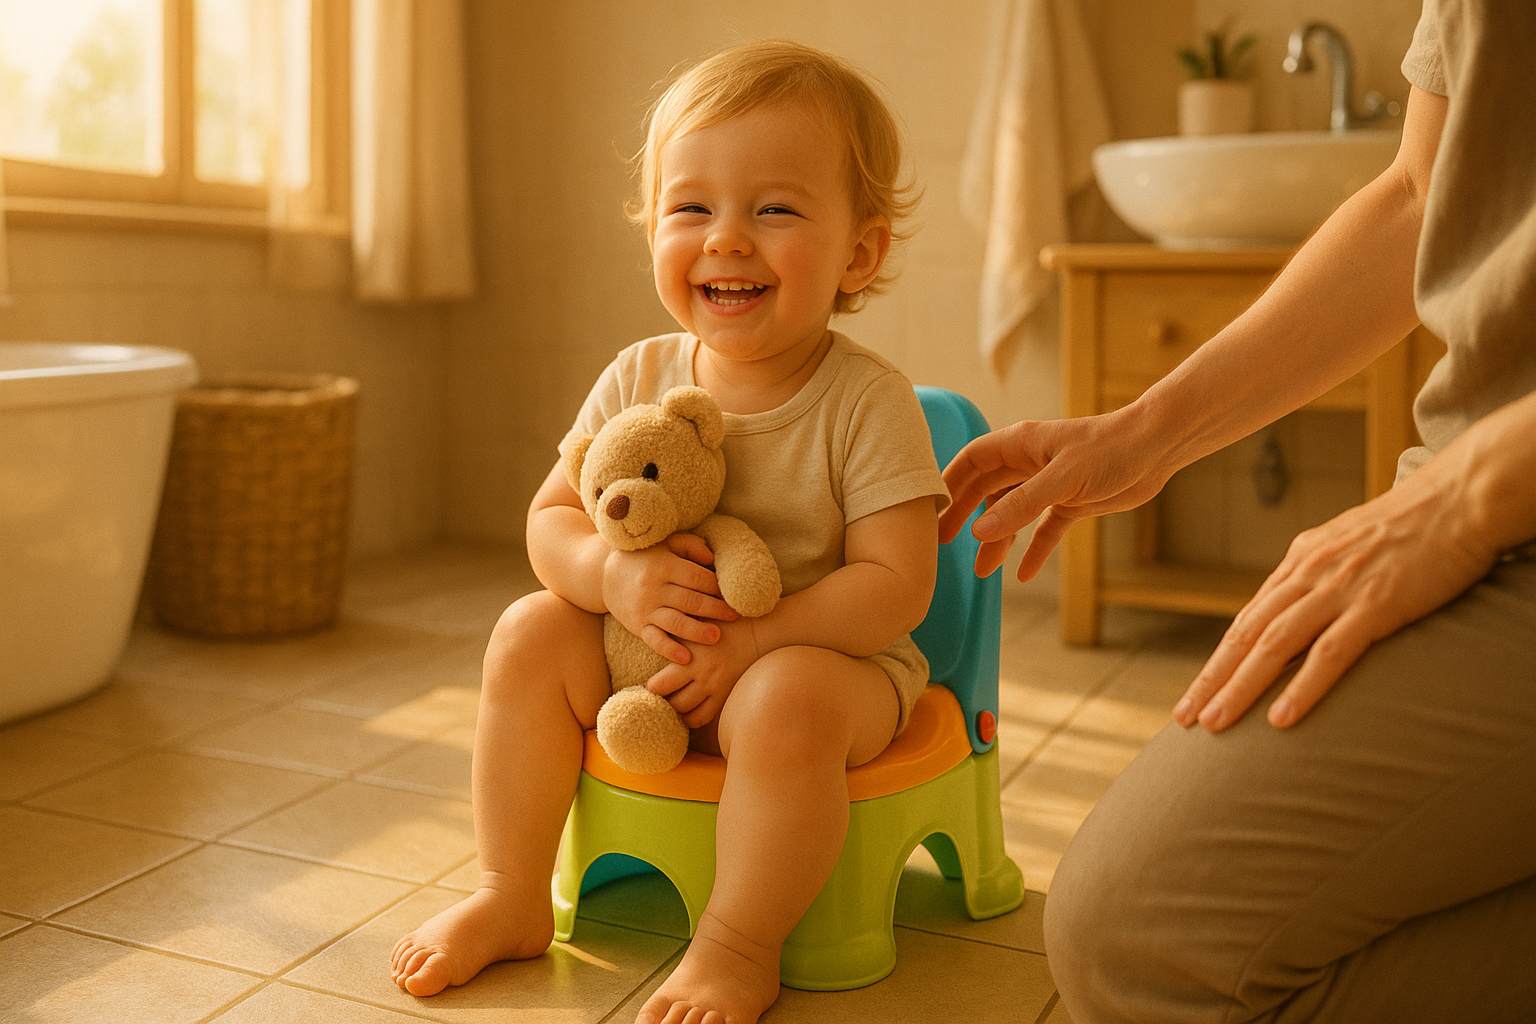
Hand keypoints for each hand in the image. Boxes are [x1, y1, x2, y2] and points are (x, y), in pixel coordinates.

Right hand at [603, 533, 740, 665]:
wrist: (604, 574)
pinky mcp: (637, 626)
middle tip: (735, 616)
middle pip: (690, 600)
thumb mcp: (666, 543)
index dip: (717, 586)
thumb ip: (691, 546)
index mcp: (664, 566)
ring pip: (675, 622)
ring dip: (697, 631)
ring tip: (717, 636)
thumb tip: (713, 559)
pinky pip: (654, 640)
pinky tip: (686, 658)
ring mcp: (645, 609)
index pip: (697, 577)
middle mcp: (653, 588)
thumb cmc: (645, 557)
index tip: (733, 594)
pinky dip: (669, 650)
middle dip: (715, 609)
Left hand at [645, 618, 761, 728]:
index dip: (650, 689)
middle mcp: (701, 676)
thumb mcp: (695, 622)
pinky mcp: (726, 694)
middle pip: (672, 703)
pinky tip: (688, 711)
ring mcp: (715, 687)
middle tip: (658, 699)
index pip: (658, 685)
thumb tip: (653, 632)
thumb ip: (675, 632)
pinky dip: (693, 719)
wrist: (757, 630)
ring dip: (677, 713)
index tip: (648, 686)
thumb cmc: (722, 622)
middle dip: (662, 704)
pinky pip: (705, 716)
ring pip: (687, 714)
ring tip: (672, 706)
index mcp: (689, 657)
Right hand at [940, 407, 1173, 580]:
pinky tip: (1024, 573)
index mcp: (1020, 444)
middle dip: (965, 516)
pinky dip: (1034, 549)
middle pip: (986, 490)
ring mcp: (1050, 483)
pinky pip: (1044, 529)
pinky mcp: (1072, 501)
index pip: (972, 461)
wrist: (1158, 447)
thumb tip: (979, 532)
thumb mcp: (1063, 479)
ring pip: (1013, 514)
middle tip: (943, 546)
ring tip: (983, 572)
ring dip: (998, 540)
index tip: (930, 511)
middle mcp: (1030, 462)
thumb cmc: (1111, 449)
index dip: (949, 484)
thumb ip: (1021, 506)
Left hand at [1173, 469, 1498, 732]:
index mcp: (1300, 561)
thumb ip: (1320, 573)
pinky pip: (1330, 654)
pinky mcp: (1376, 605)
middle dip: (1212, 680)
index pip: (1248, 619)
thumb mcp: (1350, 543)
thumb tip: (1299, 600)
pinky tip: (1280, 719)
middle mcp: (1308, 574)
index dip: (1220, 660)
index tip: (1197, 692)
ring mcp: (1339, 589)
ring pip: (1274, 646)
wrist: (1460, 497)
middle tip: (1183, 718)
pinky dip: (1301, 688)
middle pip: (1247, 635)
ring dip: (1240, 688)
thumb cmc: (1413, 522)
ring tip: (1214, 724)